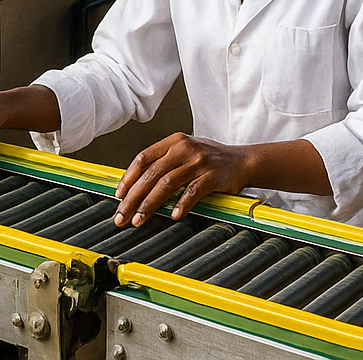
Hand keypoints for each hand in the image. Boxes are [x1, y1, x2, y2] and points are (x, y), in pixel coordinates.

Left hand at [114, 133, 251, 225]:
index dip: (128, 178)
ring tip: (139, 220)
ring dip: (150, 204)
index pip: (144, 158)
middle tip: (121, 216)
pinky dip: (181, 204)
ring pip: (167, 183)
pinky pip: (193, 191)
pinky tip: (173, 215)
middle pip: (152, 174)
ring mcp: (200, 161)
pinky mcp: (213, 175)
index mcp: (175, 141)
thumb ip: (163, 164)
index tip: (118, 196)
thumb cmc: (210, 160)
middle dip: (133, 198)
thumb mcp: (185, 153)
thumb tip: (133, 188)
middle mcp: (186, 148)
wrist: (243, 161)